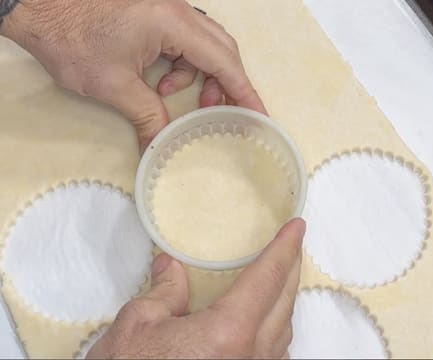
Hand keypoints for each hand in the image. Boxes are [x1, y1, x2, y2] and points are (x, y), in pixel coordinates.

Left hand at [1, 0, 265, 150]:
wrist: (38, 5)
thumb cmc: (72, 36)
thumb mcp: (115, 85)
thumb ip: (147, 116)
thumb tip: (160, 148)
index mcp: (173, 23)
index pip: (223, 61)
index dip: (244, 91)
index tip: (259, 115)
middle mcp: (177, 11)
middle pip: (220, 49)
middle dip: (224, 84)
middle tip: (218, 112)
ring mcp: (166, 10)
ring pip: (202, 45)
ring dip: (200, 75)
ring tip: (179, 99)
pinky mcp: (155, 14)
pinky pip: (183, 42)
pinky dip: (180, 65)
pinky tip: (160, 82)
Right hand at [86, 218, 304, 358]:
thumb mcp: (137, 326)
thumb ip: (164, 291)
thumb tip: (171, 266)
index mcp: (228, 334)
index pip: (267, 278)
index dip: (284, 248)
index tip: (296, 227)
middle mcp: (250, 357)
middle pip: (284, 302)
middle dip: (291, 268)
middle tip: (292, 245)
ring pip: (284, 331)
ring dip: (285, 299)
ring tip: (279, 277)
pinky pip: (274, 354)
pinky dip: (276, 328)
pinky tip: (265, 322)